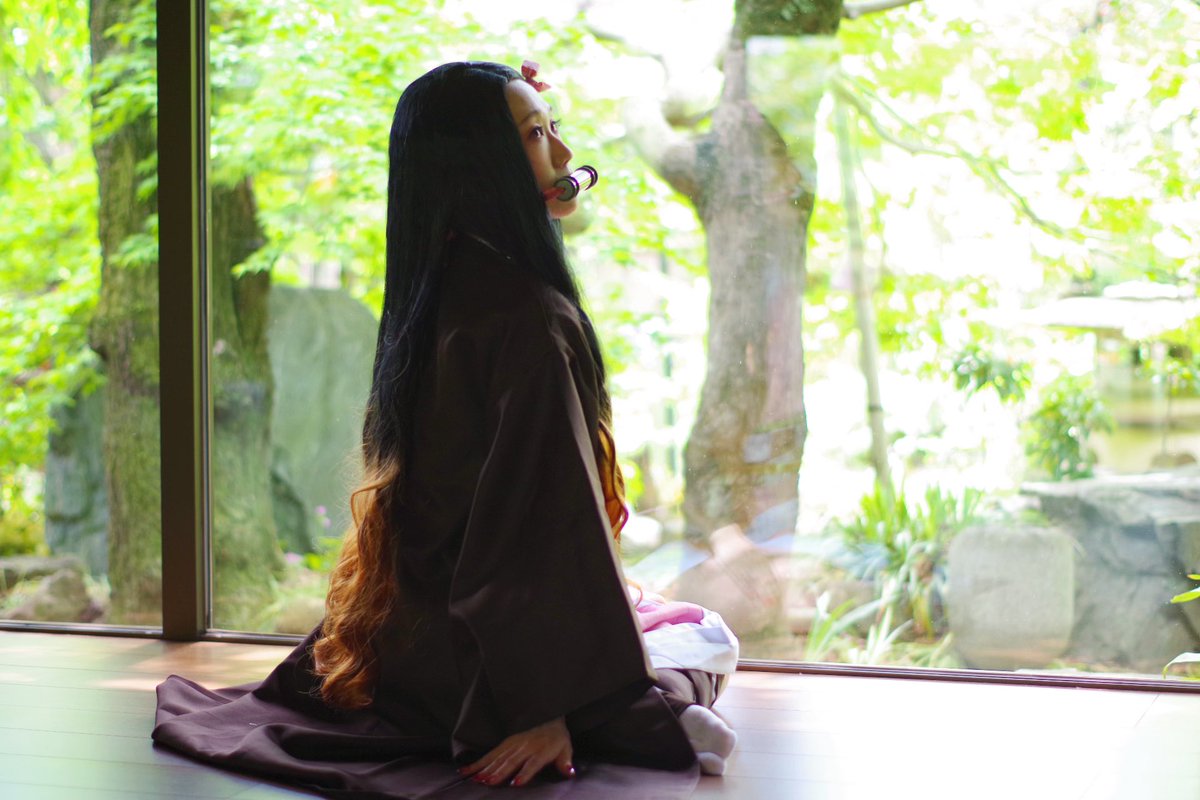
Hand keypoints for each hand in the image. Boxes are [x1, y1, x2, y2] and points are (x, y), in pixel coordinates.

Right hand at [459, 716, 573, 786]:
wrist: (549, 717)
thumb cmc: (557, 738)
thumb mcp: (566, 748)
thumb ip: (565, 761)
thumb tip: (570, 772)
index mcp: (540, 749)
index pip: (532, 763)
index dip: (524, 773)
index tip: (515, 783)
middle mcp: (525, 747)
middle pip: (511, 761)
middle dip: (499, 772)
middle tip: (488, 783)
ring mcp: (513, 744)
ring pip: (497, 758)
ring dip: (486, 768)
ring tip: (476, 778)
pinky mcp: (504, 743)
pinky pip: (489, 754)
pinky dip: (477, 762)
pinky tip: (466, 770)